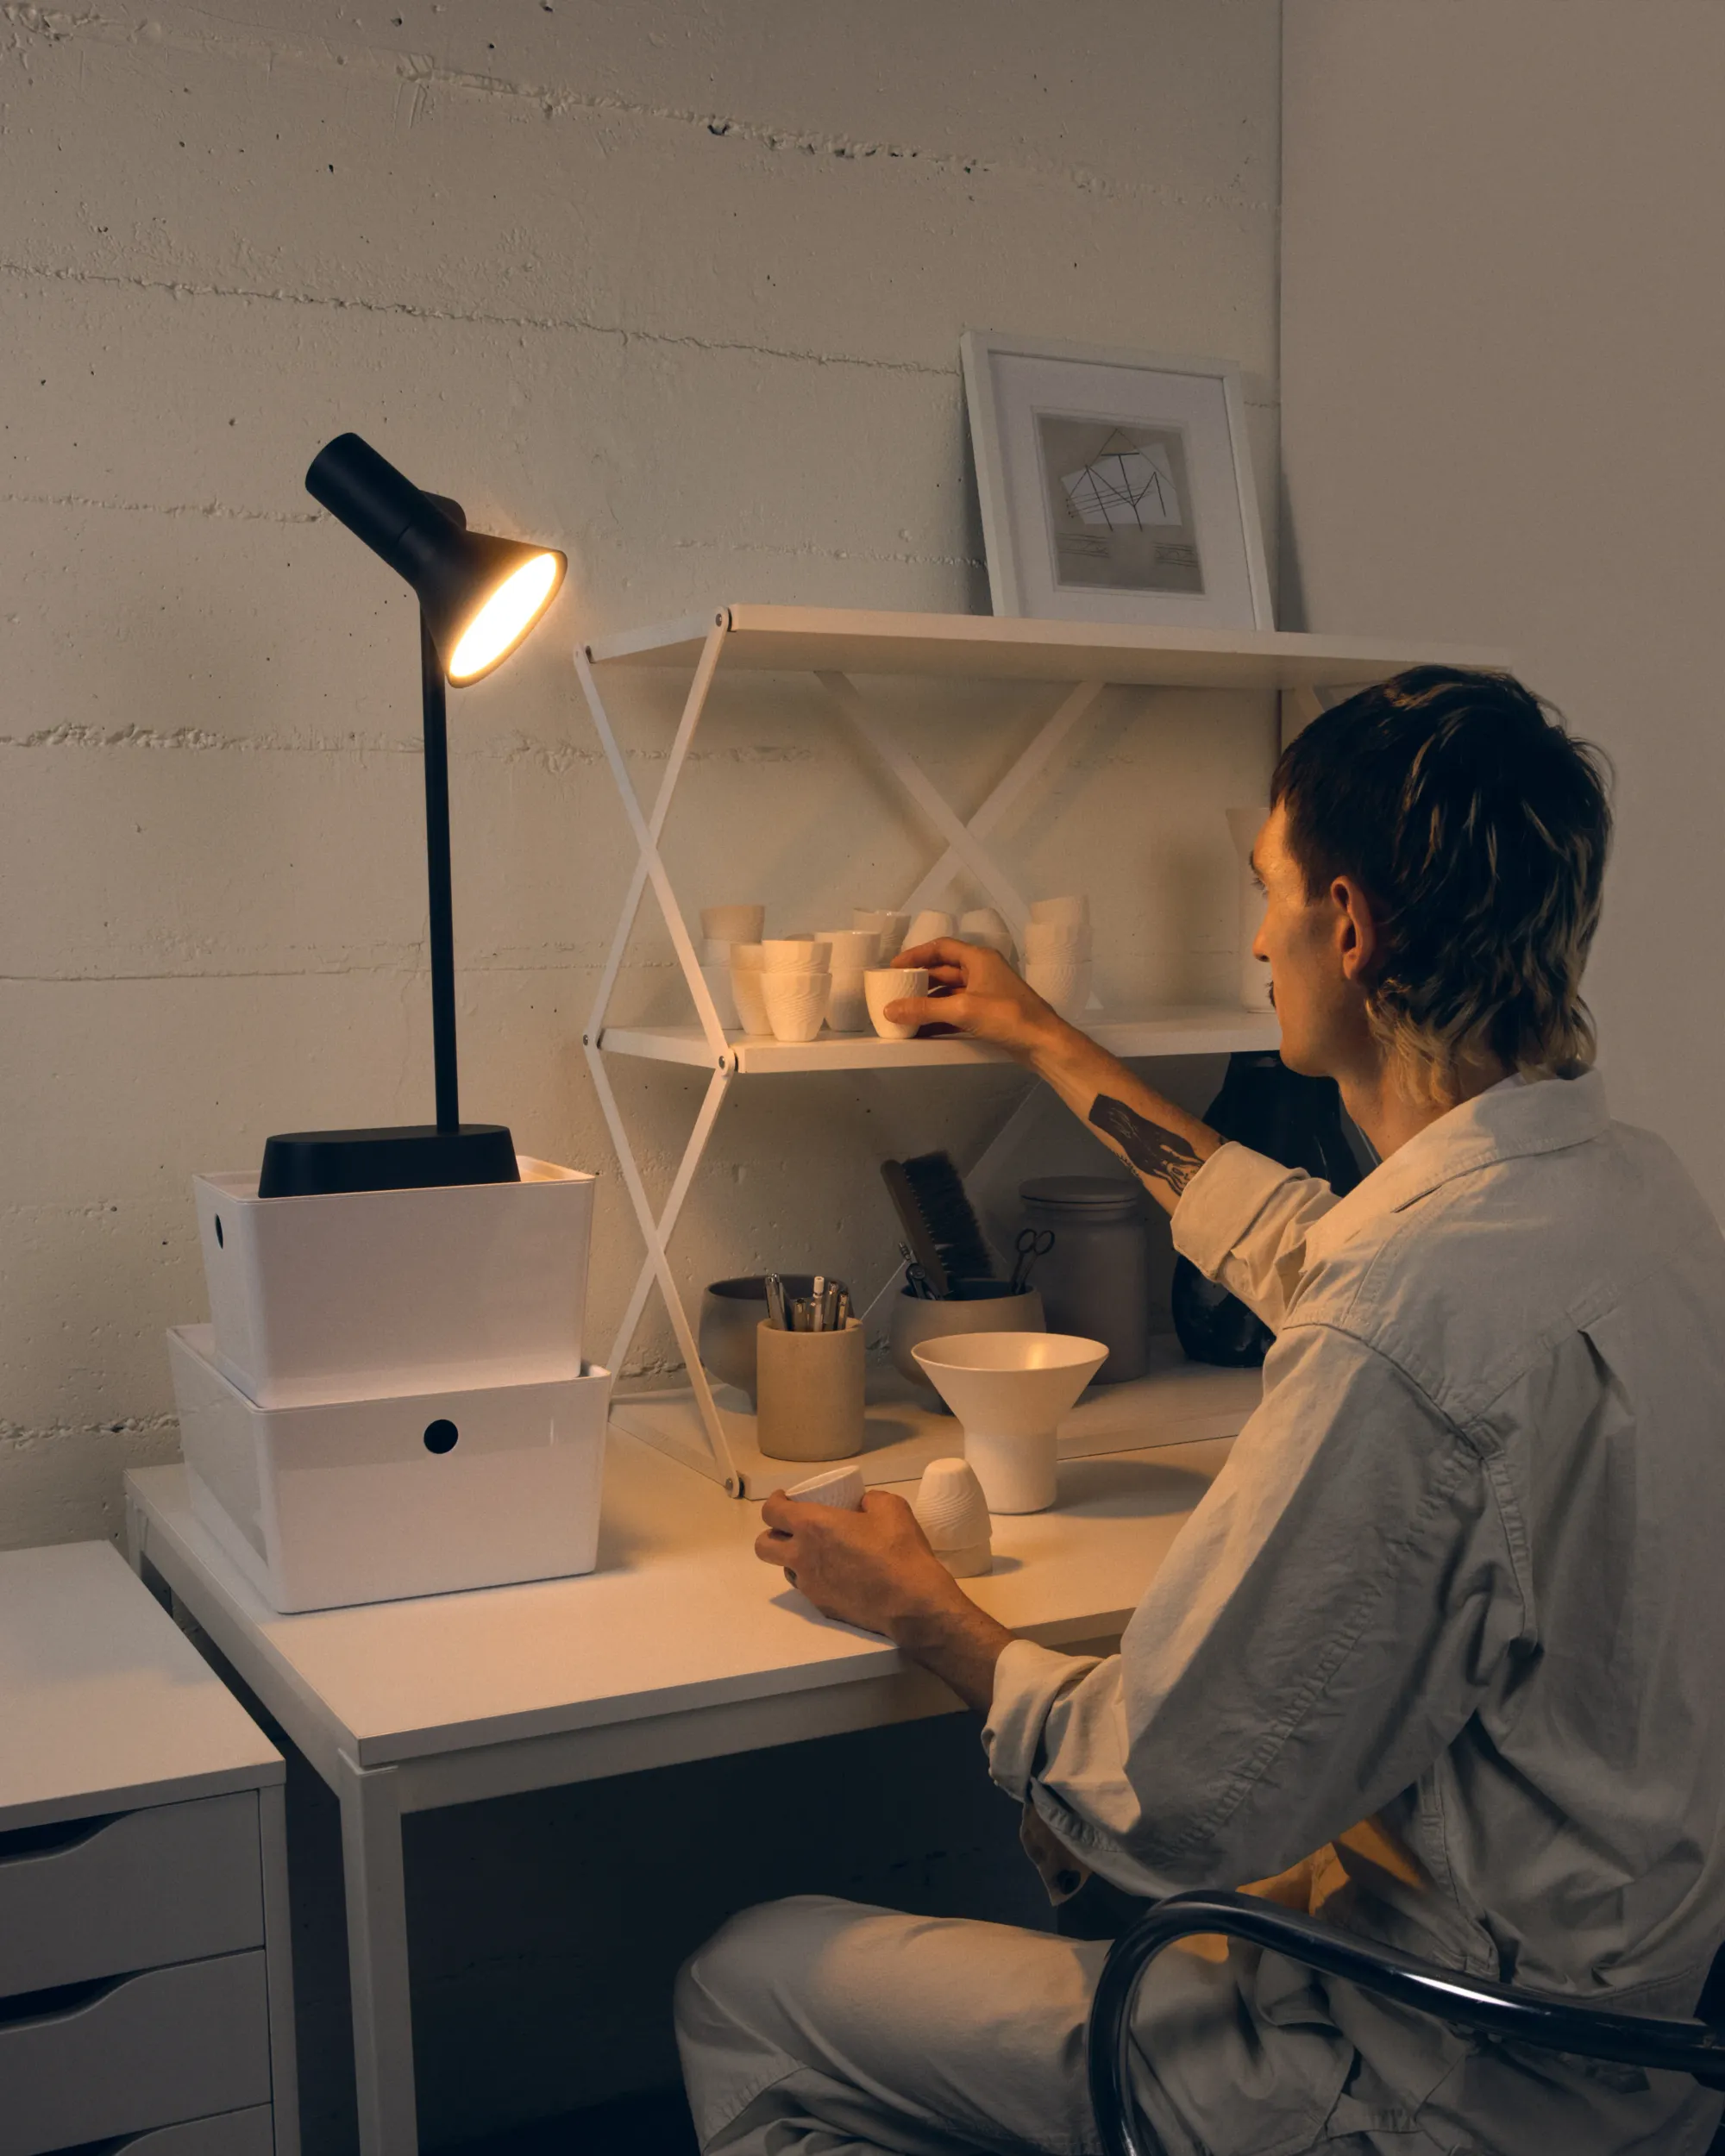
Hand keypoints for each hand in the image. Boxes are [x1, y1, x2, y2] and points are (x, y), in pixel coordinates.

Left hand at [758, 1488, 1017, 1713]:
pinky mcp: (822, 1607)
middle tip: (793, 1527)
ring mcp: (810, 1586)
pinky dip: (813, 1578)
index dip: (775, 1502)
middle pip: (763, 1546)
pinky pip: (807, 1588)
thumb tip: (861, 1505)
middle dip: (772, 1534)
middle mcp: (802, 1557)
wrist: (912, 1603)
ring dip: (793, 1558)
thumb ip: (868, 1500)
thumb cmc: (899, 1550)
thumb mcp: (890, 1507)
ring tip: (818, 1552)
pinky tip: (838, 1575)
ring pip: (784, 1569)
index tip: (786, 1498)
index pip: (771, 1512)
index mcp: (813, 1526)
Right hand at [885, 938, 1070, 1061]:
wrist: (1043, 1043)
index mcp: (979, 958)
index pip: (941, 947)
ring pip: (950, 992)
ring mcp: (986, 992)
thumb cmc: (1008, 1016)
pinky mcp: (989, 1013)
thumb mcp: (963, 1009)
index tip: (894, 967)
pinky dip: (941, 1017)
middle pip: (944, 970)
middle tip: (895, 991)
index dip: (916, 955)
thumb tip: (890, 1009)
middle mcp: (983, 971)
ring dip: (929, 1002)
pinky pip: (958, 1010)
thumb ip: (925, 1009)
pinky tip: (924, 1029)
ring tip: (905, 1012)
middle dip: (920, 981)